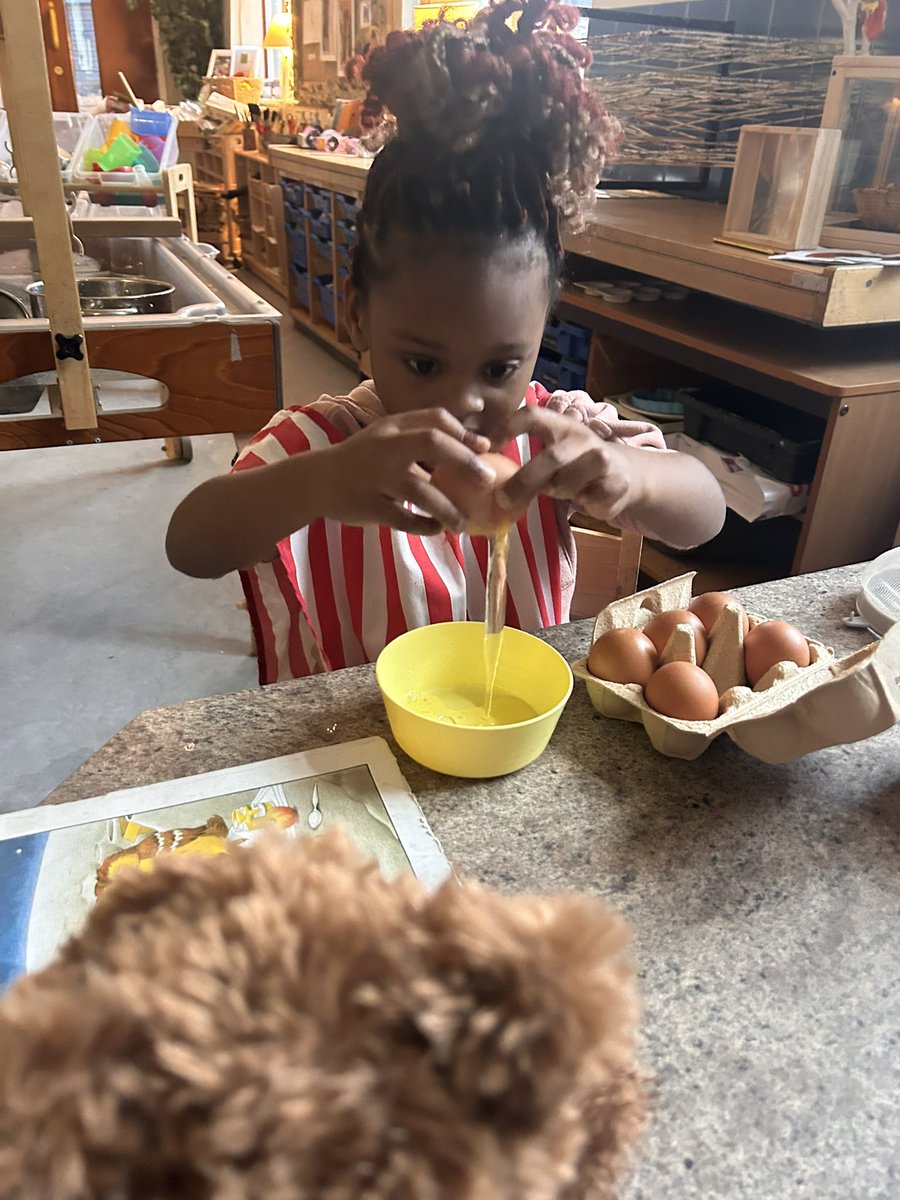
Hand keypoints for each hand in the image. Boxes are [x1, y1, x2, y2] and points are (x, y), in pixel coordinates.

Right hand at [321, 408, 491, 534]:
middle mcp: (386, 447)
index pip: (434, 420)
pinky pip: (403, 518)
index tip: (485, 449)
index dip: (463, 433)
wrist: (319, 480)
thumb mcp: (389, 436)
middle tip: (487, 481)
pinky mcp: (369, 505)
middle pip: (431, 444)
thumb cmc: (364, 459)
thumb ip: (425, 434)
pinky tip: (437, 528)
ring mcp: (376, 477)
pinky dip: (424, 525)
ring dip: (448, 508)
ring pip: (421, 490)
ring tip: (463, 522)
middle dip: (464, 461)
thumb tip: (479, 446)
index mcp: (393, 428)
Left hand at [496, 406, 639, 522]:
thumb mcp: (555, 452)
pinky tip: (586, 498)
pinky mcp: (616, 483)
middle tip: (503, 499)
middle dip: (524, 481)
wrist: (626, 475)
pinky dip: (580, 505)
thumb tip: (486, 472)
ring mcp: (603, 460)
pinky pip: (585, 501)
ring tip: (561, 491)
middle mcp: (582, 438)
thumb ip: (529, 458)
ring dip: (557, 493)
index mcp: (561, 425)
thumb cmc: (576, 466)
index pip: (531, 415)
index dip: (507, 428)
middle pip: (550, 457)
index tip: (488, 448)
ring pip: (566, 485)